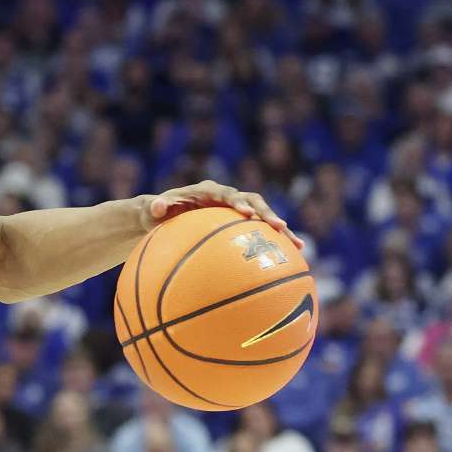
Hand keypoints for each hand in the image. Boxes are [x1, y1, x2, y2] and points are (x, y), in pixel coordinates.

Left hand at [140, 179, 303, 248]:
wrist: (165, 214)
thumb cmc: (159, 213)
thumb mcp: (154, 210)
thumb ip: (155, 206)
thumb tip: (155, 207)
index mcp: (209, 191)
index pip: (228, 195)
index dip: (239, 202)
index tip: (246, 214)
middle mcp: (226, 197)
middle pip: (253, 202)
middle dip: (267, 213)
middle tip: (279, 227)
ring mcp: (236, 209)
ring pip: (263, 216)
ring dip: (280, 229)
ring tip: (297, 245)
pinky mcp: (240, 223)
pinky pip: (260, 232)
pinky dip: (274, 243)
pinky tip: (291, 260)